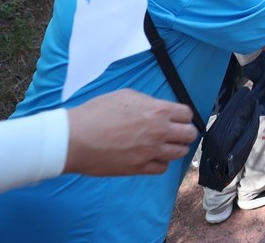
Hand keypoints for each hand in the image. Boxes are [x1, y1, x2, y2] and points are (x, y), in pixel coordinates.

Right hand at [64, 89, 196, 175]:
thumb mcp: (126, 96)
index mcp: (158, 111)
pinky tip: (153, 157)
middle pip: (189, 135)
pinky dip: (161, 163)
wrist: (75, 138)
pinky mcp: (140, 168)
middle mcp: (159, 132)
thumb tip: (157, 108)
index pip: (187, 115)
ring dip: (175, 148)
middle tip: (177, 133)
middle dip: (185, 133)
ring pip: (179, 153)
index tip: (179, 119)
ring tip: (166, 146)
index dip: (183, 117)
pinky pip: (162, 168)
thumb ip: (148, 102)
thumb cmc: (95, 114)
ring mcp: (151, 151)